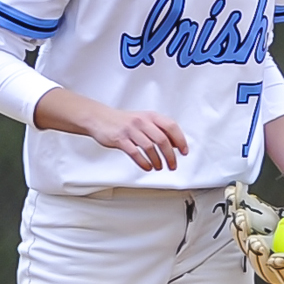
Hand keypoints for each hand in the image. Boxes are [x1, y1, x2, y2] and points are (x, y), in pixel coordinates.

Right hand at [36, 88, 189, 169]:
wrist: (99, 118)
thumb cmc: (123, 121)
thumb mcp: (144, 120)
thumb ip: (159, 130)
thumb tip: (175, 144)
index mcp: (151, 116)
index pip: (171, 127)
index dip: (180, 140)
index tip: (184, 151)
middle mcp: (142, 122)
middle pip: (163, 140)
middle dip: (170, 156)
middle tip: (173, 165)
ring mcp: (131, 130)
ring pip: (150, 148)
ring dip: (157, 161)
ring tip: (159, 167)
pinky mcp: (120, 139)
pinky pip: (135, 153)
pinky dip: (144, 162)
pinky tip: (147, 167)